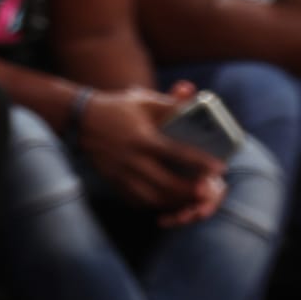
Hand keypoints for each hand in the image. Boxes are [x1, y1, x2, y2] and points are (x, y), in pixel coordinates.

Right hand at [75, 86, 221, 216]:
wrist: (80, 121)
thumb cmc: (118, 108)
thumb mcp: (143, 101)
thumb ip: (169, 103)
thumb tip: (193, 94)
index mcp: (142, 137)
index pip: (177, 153)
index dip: (200, 162)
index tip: (220, 169)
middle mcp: (132, 159)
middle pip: (167, 184)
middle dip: (191, 192)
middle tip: (208, 192)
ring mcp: (122, 174)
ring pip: (154, 199)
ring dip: (176, 202)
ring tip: (193, 199)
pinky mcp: (115, 183)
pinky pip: (140, 202)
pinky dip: (157, 205)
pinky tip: (169, 201)